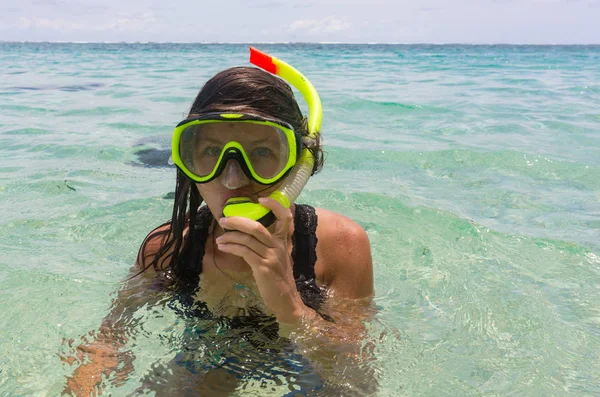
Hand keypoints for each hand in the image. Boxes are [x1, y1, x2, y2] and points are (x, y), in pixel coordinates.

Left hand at [216, 197, 306, 323]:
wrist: (286, 300)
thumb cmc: (278, 279)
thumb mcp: (277, 258)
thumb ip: (267, 245)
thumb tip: (247, 234)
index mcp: (283, 241)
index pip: (285, 217)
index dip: (275, 205)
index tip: (261, 199)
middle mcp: (279, 246)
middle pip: (257, 226)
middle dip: (238, 221)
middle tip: (223, 220)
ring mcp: (271, 256)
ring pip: (248, 238)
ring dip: (230, 236)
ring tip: (219, 238)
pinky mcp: (263, 267)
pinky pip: (244, 251)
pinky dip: (231, 247)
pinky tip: (224, 247)